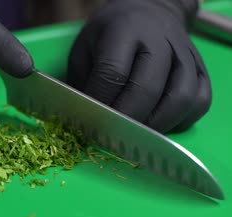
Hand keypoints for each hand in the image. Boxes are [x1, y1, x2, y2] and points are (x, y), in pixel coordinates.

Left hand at [67, 0, 210, 132]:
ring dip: (155, 125)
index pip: (113, 74)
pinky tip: (159, 124)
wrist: (146, 13)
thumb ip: (84, 83)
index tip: (91, 122)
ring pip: (180, 98)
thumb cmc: (108, 37)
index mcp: (124, 31)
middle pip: (147, 89)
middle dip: (126, 119)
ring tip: (136, 134)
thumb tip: (84, 120)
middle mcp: (160, 40)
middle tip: (112, 135)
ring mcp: (185, 54)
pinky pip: (199, 101)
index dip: (101, 104)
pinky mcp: (201, 69)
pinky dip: (180, 121)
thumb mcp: (84, 51)